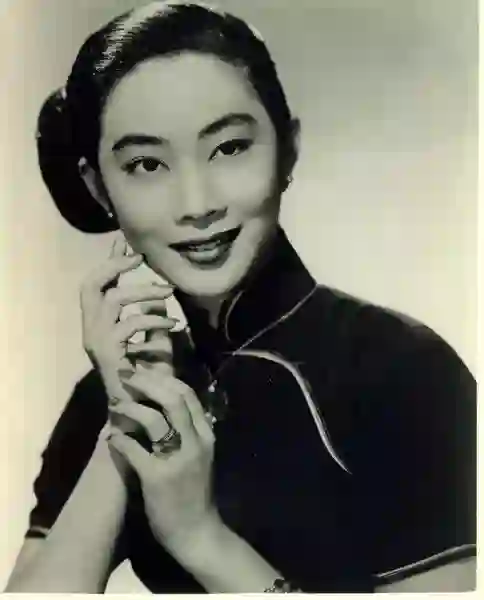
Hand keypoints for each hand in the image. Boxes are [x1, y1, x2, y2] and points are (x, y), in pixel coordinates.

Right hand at [80, 233, 175, 415]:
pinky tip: (173, 322)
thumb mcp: (155, 337)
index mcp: (99, 322)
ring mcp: (96, 341)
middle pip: (90, 285)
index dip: (110, 262)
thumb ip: (152, 314)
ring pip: (112, 300)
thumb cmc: (150, 373)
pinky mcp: (107, 353)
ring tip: (169, 292)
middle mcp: (91, 329)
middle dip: (113, 267)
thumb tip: (158, 290)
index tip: (124, 243)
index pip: (98, 284)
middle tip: (139, 259)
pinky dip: (153, 320)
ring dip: (143, 292)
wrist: (143, 408)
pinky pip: (129, 325)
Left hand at [107, 365, 219, 559]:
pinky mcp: (158, 478)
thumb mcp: (200, 455)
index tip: (143, 370)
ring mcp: (178, 460)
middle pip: (172, 398)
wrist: (197, 532)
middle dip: (146, 383)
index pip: (187, 394)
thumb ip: (190, 430)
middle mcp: (195, 442)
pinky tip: (111, 438)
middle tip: (126, 377)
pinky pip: (134, 450)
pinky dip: (119, 440)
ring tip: (115, 405)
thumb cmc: (195, 492)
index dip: (163, 378)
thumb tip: (168, 404)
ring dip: (130, 408)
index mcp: (205, 435)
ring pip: (154, 419)